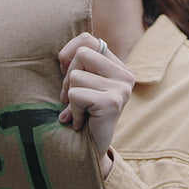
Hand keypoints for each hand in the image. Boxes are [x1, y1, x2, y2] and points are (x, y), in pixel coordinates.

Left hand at [58, 33, 133, 178]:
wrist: (93, 149)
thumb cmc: (84, 114)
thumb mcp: (82, 85)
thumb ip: (79, 66)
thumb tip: (63, 56)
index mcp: (118, 66)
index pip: (87, 39)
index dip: (69, 52)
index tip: (66, 72)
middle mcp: (125, 75)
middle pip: (81, 53)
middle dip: (68, 77)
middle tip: (72, 98)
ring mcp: (122, 88)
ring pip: (76, 76)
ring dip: (71, 98)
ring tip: (81, 112)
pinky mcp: (113, 102)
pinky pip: (76, 95)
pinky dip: (73, 111)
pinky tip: (82, 122)